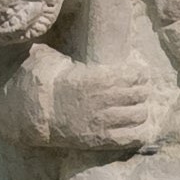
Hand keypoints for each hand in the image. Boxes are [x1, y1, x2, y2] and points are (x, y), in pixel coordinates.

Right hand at [39, 54, 175, 152]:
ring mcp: (103, 121)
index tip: (141, 72)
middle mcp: (103, 100)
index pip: (132, 75)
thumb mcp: (58, 61)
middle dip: (144, 90)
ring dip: (142, 109)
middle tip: (142, 88)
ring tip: (140, 106)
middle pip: (139, 94)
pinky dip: (140, 132)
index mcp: (95, 79)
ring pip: (138, 115)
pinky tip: (140, 127)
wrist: (35, 117)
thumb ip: (72, 53)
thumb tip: (77, 40)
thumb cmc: (48, 86)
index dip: (141, 73)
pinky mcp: (101, 139)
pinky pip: (130, 138)